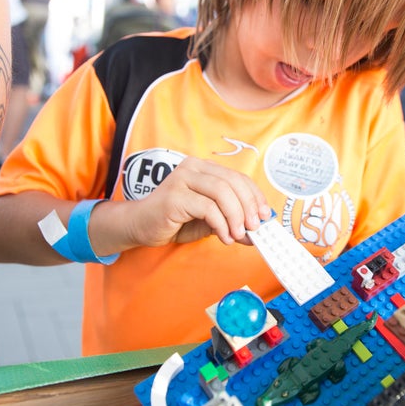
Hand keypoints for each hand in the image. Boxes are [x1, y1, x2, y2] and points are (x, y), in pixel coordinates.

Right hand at [124, 156, 271, 246]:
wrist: (139, 226)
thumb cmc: (175, 221)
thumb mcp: (210, 220)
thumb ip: (231, 220)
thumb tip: (257, 231)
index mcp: (204, 168)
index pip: (238, 177)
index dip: (255, 196)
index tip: (265, 216)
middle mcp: (193, 168)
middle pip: (232, 182)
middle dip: (248, 206)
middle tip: (255, 228)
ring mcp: (182, 180)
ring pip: (221, 192)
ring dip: (236, 216)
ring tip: (238, 235)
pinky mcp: (174, 196)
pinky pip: (207, 208)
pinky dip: (220, 224)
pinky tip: (223, 237)